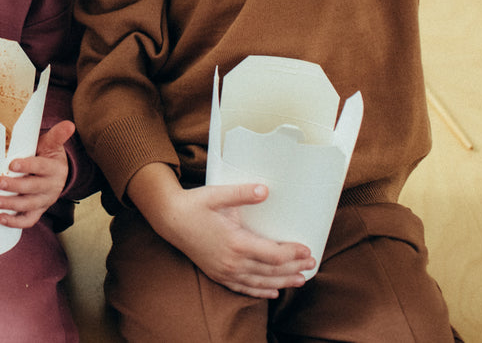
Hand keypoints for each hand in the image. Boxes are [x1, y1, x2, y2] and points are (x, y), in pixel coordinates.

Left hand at [0, 120, 75, 228]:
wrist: (56, 173)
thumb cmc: (48, 155)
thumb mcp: (52, 144)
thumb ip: (57, 135)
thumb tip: (69, 124)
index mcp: (55, 169)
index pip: (41, 167)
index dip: (27, 166)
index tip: (11, 164)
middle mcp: (51, 187)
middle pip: (33, 188)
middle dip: (14, 186)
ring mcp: (45, 201)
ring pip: (28, 205)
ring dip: (10, 205)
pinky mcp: (38, 211)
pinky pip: (27, 220)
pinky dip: (14, 222)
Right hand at [128, 163, 313, 297]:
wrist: (169, 219)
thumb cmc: (194, 205)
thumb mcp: (217, 195)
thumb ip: (242, 193)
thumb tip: (265, 189)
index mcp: (235, 242)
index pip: (273, 255)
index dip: (293, 254)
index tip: (307, 250)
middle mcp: (232, 261)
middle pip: (271, 271)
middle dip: (294, 268)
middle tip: (312, 264)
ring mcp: (224, 271)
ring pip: (260, 282)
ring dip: (283, 282)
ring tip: (300, 280)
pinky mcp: (217, 274)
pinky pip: (243, 288)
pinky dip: (260, 291)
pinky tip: (272, 292)